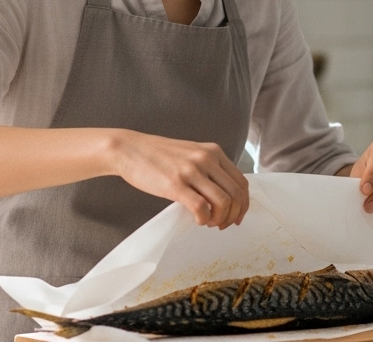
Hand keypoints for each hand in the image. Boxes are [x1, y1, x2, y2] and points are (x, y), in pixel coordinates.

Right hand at [108, 130, 248, 227]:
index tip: (236, 216)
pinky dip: (204, 219)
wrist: (129, 149)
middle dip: (233, 215)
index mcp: (213, 152)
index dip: (243, 204)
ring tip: (209, 223)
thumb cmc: (158, 155)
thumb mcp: (191, 154)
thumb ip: (208, 169)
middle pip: (236, 194)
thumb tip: (223, 195)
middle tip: (223, 224)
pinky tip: (198, 220)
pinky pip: (201, 207)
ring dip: (220, 219)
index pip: (241, 182)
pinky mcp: (175, 184)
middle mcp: (206, 159)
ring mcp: (191, 171)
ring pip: (223, 202)